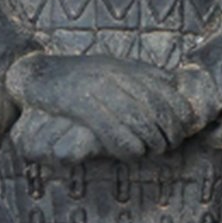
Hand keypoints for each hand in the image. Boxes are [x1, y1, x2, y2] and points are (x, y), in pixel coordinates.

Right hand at [6, 53, 197, 158]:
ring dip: (148, 140)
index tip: (183, 131)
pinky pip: (110, 127)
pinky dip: (125, 143)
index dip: (178, 114)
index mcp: (125, 68)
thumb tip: (174, 85)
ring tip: (151, 152)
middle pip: (154, 106)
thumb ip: (142, 77)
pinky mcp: (79, 102)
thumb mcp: (114, 71)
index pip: (165, 90)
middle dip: (166, 131)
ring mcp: (97, 87)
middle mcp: (114, 75)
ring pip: (135, 118)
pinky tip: (132, 154)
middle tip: (168, 147)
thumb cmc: (79, 79)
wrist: (37, 75)